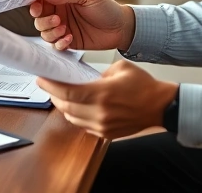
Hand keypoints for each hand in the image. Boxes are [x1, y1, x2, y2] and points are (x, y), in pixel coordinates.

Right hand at [30, 0, 135, 50]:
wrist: (121, 27)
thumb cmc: (106, 8)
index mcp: (62, 2)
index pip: (41, 3)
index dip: (35, 6)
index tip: (37, 8)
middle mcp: (60, 16)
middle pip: (39, 20)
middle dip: (44, 21)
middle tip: (57, 19)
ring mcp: (63, 30)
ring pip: (45, 34)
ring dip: (51, 33)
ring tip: (64, 29)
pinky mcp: (69, 43)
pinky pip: (56, 46)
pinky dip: (59, 43)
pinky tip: (69, 38)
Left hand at [37, 60, 177, 139]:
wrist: (159, 106)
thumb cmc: (143, 85)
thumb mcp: (120, 68)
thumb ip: (99, 72)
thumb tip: (83, 76)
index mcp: (102, 94)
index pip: (68, 92)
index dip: (51, 86)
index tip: (42, 78)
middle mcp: (100, 113)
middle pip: (66, 107)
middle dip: (54, 95)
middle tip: (48, 85)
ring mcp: (102, 126)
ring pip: (72, 118)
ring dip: (63, 106)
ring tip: (61, 95)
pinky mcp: (106, 133)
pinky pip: (83, 125)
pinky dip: (76, 115)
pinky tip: (77, 106)